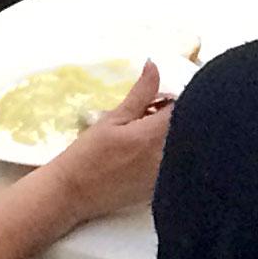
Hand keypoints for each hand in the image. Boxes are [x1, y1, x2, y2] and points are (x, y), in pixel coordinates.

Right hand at [42, 62, 172, 226]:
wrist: (73, 193)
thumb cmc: (87, 154)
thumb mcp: (112, 119)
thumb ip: (140, 93)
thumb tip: (154, 65)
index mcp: (153, 136)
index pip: (182, 109)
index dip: (172, 99)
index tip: (155, 101)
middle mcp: (165, 157)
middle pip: (185, 127)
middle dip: (170, 117)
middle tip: (146, 117)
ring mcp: (164, 176)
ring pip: (179, 145)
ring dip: (167, 135)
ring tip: (141, 136)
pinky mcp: (159, 188)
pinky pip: (171, 163)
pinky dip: (163, 153)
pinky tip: (141, 154)